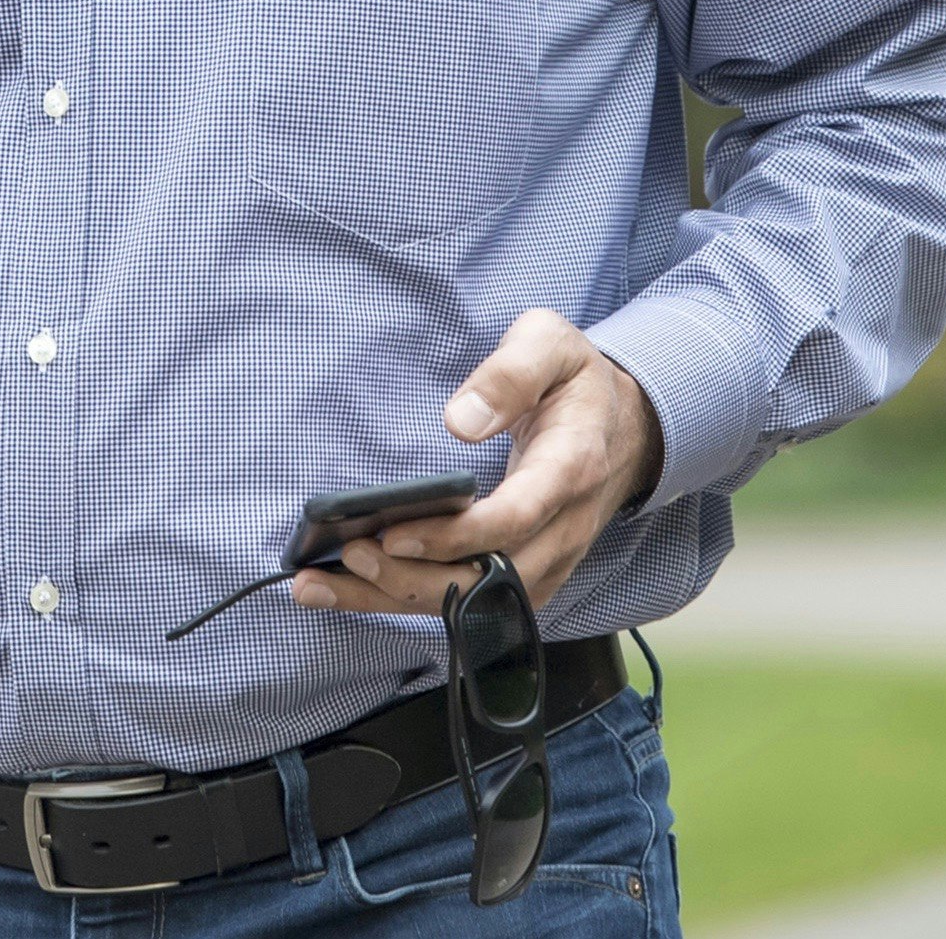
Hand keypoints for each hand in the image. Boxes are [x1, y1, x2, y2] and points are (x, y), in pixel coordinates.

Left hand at [295, 309, 661, 617]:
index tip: (392, 533)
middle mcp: (564, 526)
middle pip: (490, 575)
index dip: (454, 536)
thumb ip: (511, 373)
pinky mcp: (526, 574)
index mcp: (571, 467)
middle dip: (413, 576)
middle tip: (348, 554)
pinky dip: (405, 600)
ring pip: (475, 600)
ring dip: (397, 598)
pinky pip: (470, 600)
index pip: (515, 519)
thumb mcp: (551, 344)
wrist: (621, 427)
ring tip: (324, 584)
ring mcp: (548, 558)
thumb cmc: (573, 381)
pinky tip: (346, 591)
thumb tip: (460, 421)